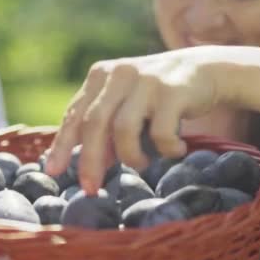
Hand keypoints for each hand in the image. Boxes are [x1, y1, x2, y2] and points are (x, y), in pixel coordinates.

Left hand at [45, 46, 234, 194]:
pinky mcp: (172, 90)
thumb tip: (88, 166)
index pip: (75, 114)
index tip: (53, 172)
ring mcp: (145, 80)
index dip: (62, 145)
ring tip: (144, 163)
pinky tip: (176, 150)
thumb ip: (105, 131)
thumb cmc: (157, 95)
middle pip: (94, 123)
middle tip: (91, 188)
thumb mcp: (126, 106)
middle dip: (90, 160)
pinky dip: (166, 149)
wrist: (205, 71)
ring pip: (123, 129)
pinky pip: (160, 133)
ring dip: (131, 156)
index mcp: (101, 74)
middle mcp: (119, 73)